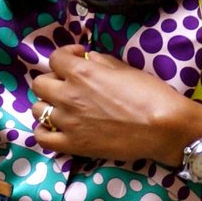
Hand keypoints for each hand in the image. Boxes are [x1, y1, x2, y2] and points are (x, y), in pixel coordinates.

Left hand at [29, 43, 201, 166]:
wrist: (163, 128)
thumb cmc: (151, 94)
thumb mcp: (126, 69)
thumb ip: (101, 62)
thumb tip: (87, 60)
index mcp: (81, 73)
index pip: (55, 58)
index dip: (66, 56)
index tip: (78, 58)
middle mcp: (67, 95)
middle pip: (40, 83)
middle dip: (54, 79)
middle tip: (70, 84)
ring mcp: (67, 122)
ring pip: (37, 109)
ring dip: (48, 104)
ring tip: (64, 107)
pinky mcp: (72, 144)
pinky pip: (41, 137)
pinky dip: (44, 130)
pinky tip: (54, 127)